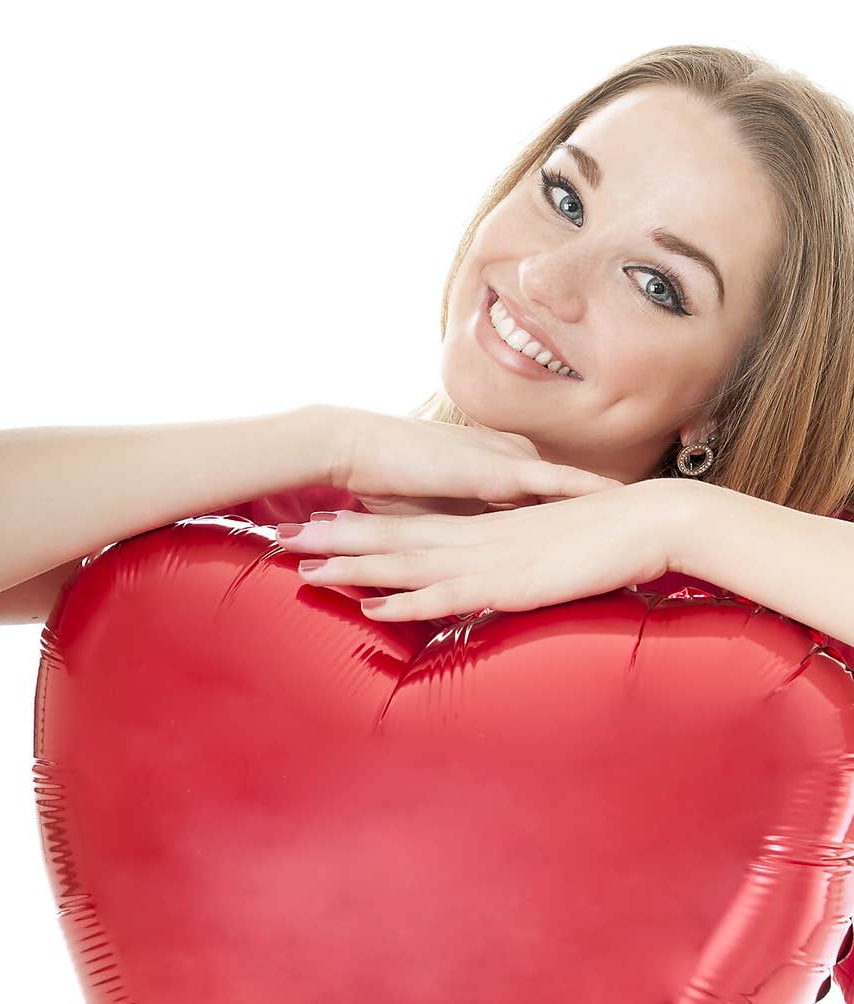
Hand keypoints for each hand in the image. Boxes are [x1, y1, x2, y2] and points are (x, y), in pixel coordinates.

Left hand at [280, 478, 685, 620]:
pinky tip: (373, 610)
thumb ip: (511, 559)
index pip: (407, 526)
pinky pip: (448, 596)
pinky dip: (406, 603)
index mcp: (480, 528)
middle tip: (283, 540)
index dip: (358, 528)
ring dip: (355, 569)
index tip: (315, 527)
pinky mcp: (508, 583)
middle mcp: (474, 539)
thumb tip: (490, 573)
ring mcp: (488, 559)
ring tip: (305, 572)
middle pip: (391, 539)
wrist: (647, 522)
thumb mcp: (543, 549)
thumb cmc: (602, 538)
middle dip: (335, 542)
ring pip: (407, 564)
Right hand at [316, 403, 621, 518]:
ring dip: (607, 497)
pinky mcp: (497, 473)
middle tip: (646, 509)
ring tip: (648, 507)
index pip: (545, 491)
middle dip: (605, 503)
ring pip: (571, 484)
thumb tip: (469, 558)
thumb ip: (456, 530)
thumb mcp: (427, 512)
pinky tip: (621, 498)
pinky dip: (587, 490)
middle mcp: (506, 462)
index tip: (612, 513)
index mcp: (490, 470)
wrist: (355, 445)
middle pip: (567, 487)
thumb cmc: (382, 477)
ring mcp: (505, 464)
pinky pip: (554, 483)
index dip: (578, 504)